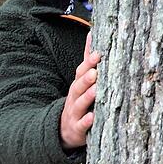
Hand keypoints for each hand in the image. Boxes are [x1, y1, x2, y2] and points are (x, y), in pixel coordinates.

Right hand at [60, 33, 98, 149]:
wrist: (63, 130)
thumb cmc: (79, 101)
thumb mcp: (81, 81)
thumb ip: (87, 60)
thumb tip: (92, 33)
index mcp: (78, 85)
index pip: (81, 71)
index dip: (89, 62)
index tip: (99, 53)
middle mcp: (74, 97)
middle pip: (78, 86)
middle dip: (86, 78)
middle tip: (95, 71)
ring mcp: (74, 113)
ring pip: (80, 104)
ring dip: (88, 97)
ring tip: (96, 89)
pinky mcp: (77, 129)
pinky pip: (81, 126)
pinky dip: (86, 122)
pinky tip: (92, 117)